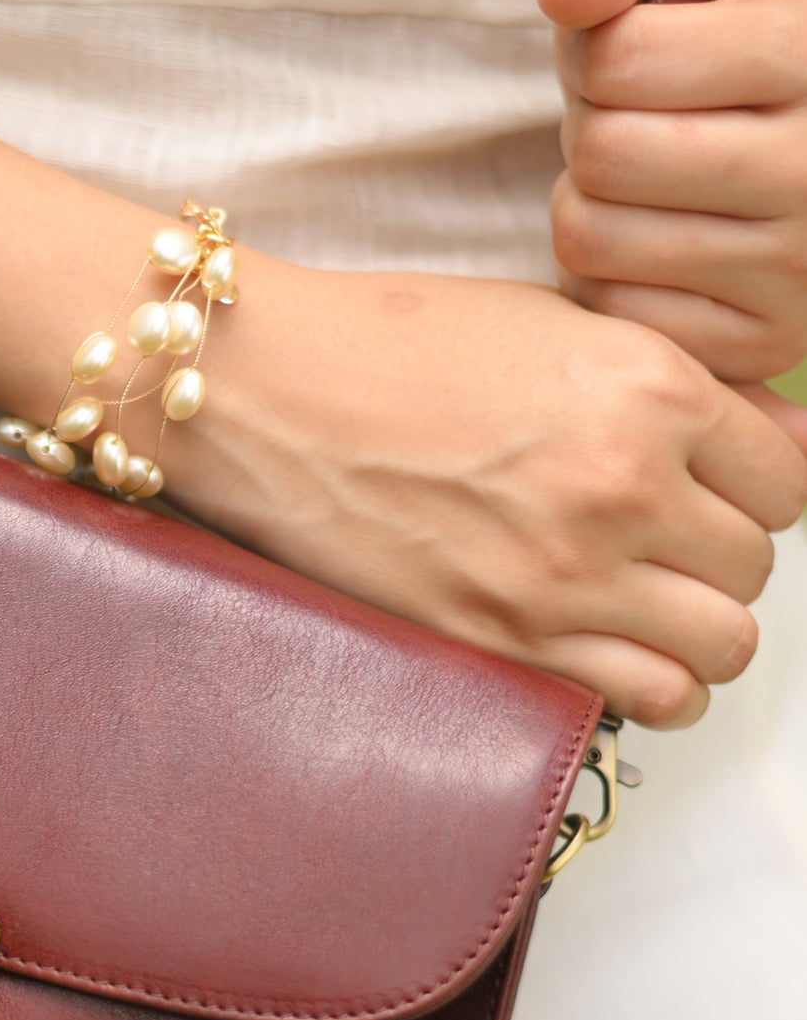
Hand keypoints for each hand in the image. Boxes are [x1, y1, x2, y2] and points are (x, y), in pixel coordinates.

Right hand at [173, 254, 806, 729]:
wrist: (264, 395)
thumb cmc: (385, 347)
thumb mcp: (549, 322)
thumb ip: (665, 382)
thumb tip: (767, 443)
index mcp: (646, 388)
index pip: (785, 473)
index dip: (750, 483)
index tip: (711, 486)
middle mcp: (623, 485)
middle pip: (755, 563)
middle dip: (717, 553)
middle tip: (661, 540)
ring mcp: (565, 575)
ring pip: (723, 644)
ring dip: (694, 627)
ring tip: (644, 602)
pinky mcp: (506, 641)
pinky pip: (651, 697)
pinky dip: (651, 684)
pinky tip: (612, 648)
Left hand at [540, 0, 806, 451]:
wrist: (802, 170)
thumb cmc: (715, 66)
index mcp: (805, 53)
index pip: (622, 57)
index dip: (595, 57)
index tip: (629, 61)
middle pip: (603, 153)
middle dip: (590, 134)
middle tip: (630, 131)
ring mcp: (798, 267)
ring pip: (592, 236)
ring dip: (587, 209)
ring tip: (641, 189)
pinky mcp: (761, 344)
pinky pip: (609, 310)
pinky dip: (606, 282)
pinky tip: (654, 252)